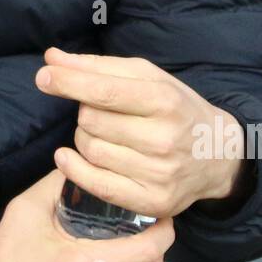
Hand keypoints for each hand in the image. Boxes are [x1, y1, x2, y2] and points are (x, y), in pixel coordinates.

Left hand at [35, 47, 246, 219]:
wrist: (217, 154)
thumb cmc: (174, 108)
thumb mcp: (146, 78)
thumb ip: (97, 67)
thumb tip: (51, 59)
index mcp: (164, 101)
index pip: (105, 92)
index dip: (69, 82)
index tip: (44, 76)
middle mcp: (164, 139)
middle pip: (90, 121)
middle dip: (86, 112)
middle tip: (104, 114)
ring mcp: (159, 174)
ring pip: (90, 150)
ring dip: (85, 139)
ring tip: (106, 135)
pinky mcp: (152, 202)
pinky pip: (96, 185)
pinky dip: (74, 169)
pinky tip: (68, 158)